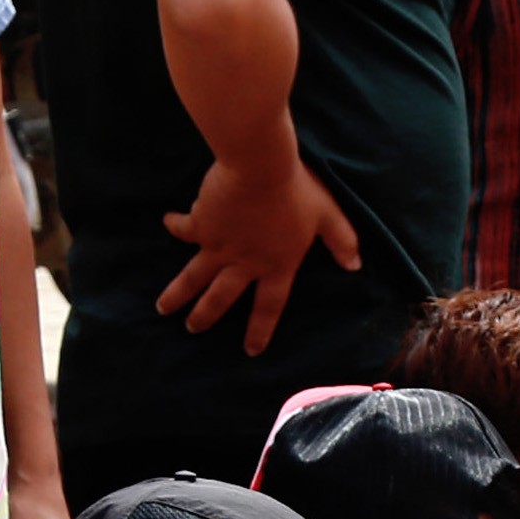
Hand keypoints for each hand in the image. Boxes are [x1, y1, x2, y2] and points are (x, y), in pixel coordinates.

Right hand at [155, 152, 360, 355]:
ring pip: (194, 277)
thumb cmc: (297, 191)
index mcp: (276, 265)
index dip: (260, 330)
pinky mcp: (201, 225)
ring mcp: (219, 247)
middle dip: (205, 316)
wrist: (259, 167)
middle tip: (193, 329)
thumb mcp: (327, 215)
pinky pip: (185, 229)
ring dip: (178, 293)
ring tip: (163, 308)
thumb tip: (355, 264)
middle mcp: (244, 263)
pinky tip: (168, 223)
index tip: (250, 350)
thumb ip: (342, 241)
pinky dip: (176, 225)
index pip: (269, 306)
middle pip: (222, 298)